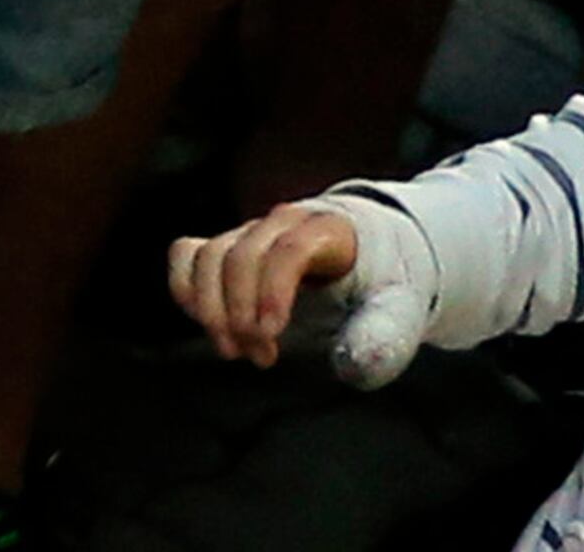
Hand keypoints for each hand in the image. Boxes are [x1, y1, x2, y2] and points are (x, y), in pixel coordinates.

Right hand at [167, 205, 426, 379]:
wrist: (369, 259)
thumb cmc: (382, 287)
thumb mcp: (398, 308)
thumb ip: (384, 333)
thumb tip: (354, 361)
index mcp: (332, 229)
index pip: (290, 249)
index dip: (272, 291)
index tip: (270, 335)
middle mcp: (286, 222)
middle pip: (242, 254)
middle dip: (241, 312)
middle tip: (261, 357)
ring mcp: (253, 232)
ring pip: (209, 256)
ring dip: (211, 310)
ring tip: (235, 351)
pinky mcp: (228, 247)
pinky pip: (187, 254)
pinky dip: (186, 290)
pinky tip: (208, 324)